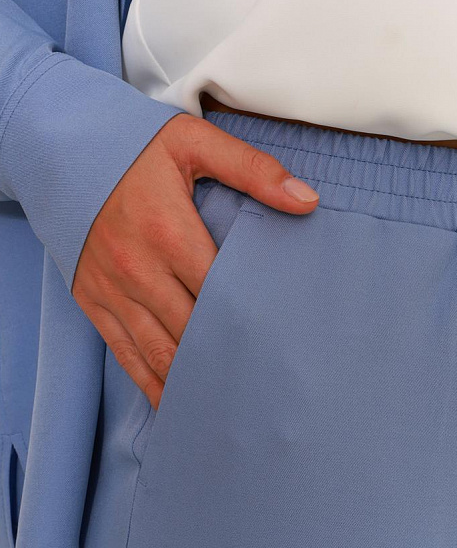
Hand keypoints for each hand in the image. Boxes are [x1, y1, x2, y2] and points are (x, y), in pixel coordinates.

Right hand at [72, 113, 319, 407]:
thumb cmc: (131, 147)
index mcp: (170, 232)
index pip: (224, 290)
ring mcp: (114, 291)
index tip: (286, 341)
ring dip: (195, 381)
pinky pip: (126, 355)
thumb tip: (307, 201)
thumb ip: (253, 170)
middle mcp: (140, 270)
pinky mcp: (94, 303)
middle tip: (270, 383)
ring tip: (232, 404)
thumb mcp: (193, 143)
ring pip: (161, 353)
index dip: (255, 319)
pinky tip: (178, 404)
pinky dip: (153, 384)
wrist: (60, 151)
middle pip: (195, 330)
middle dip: (232, 357)